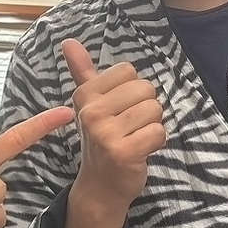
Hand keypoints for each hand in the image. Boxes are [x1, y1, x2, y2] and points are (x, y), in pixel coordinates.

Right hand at [62, 38, 165, 212]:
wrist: (100, 186)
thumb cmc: (101, 139)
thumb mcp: (89, 104)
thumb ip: (82, 71)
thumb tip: (68, 41)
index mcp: (84, 95)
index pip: (128, 71)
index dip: (131, 90)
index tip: (118, 109)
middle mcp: (91, 112)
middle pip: (145, 89)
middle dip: (145, 108)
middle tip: (129, 126)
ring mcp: (105, 133)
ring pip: (154, 110)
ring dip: (151, 125)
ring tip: (135, 138)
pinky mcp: (123, 152)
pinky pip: (159, 132)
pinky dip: (156, 142)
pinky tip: (140, 151)